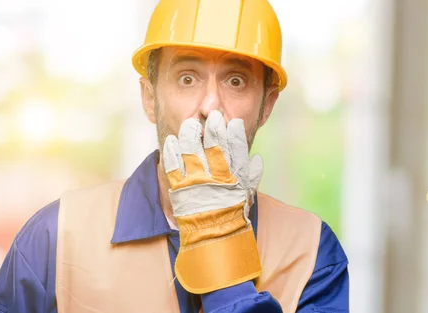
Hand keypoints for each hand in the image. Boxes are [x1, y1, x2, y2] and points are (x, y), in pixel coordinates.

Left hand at [162, 110, 262, 293]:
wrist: (215, 244)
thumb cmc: (234, 220)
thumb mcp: (247, 198)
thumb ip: (252, 177)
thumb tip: (257, 159)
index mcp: (234, 180)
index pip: (236, 151)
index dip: (234, 134)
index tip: (231, 121)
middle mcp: (217, 180)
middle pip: (214, 148)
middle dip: (213, 129)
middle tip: (211, 115)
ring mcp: (198, 185)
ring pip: (192, 154)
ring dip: (190, 136)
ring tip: (189, 125)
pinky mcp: (180, 192)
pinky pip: (173, 168)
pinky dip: (171, 154)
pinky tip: (170, 142)